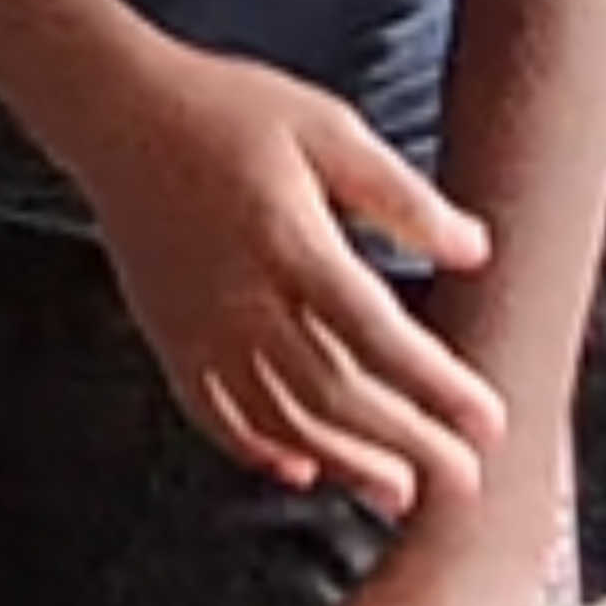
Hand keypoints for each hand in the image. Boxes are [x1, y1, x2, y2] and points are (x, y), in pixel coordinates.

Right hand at [64, 44, 502, 519]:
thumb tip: (474, 251)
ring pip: (277, 416)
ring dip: (345, 461)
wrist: (118, 116)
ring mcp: (197, 326)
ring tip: (400, 493)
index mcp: (288, 239)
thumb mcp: (328, 128)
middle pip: (332, 391)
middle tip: (464, 480)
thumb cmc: (229, 112)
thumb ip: (401, 197)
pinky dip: (258, 449)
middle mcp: (240, 297)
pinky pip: (214, 413)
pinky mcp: (168, 338)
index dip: (435, 385)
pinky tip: (301, 470)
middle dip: (405, 443)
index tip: (487, 420)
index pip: (374, 333)